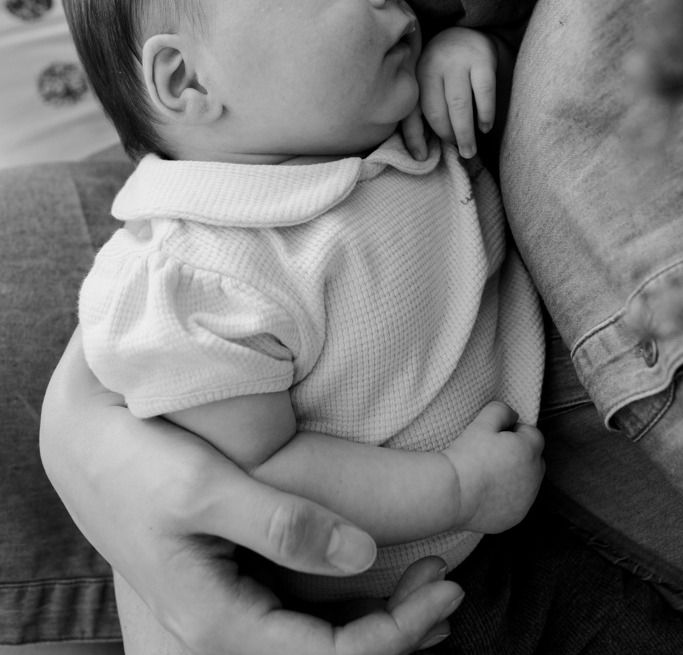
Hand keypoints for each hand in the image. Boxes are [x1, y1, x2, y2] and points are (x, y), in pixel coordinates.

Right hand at [40, 329, 461, 654]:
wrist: (86, 452)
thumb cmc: (140, 465)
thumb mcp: (208, 490)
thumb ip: (283, 525)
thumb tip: (363, 554)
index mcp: (220, 622)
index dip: (396, 635)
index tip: (445, 593)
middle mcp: (222, 632)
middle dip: (397, 634)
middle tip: (450, 589)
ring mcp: (224, 614)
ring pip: (314, 642)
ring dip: (376, 622)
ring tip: (429, 586)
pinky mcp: (227, 588)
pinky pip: (296, 617)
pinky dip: (345, 605)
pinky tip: (375, 578)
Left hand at [417, 28, 498, 157]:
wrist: (466, 32)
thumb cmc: (442, 68)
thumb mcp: (426, 84)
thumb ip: (420, 113)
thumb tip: (420, 154)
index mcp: (416, 75)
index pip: (411, 112)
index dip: (414, 138)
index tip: (422, 158)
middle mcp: (433, 66)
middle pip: (436, 111)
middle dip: (447, 136)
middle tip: (458, 151)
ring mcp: (458, 62)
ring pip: (459, 105)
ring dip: (465, 132)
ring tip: (470, 150)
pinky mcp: (482, 60)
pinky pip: (484, 93)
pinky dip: (485, 115)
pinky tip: (484, 127)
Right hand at [441, 401, 544, 533]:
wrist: (452, 493)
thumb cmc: (467, 455)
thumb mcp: (482, 422)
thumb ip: (502, 411)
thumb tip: (513, 416)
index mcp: (529, 450)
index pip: (534, 435)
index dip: (516, 432)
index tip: (497, 437)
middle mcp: (534, 477)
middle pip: (535, 459)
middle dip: (521, 454)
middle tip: (493, 454)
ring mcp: (526, 500)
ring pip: (528, 482)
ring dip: (516, 476)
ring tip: (488, 474)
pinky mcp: (515, 517)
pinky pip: (517, 503)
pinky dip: (508, 497)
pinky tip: (487, 493)